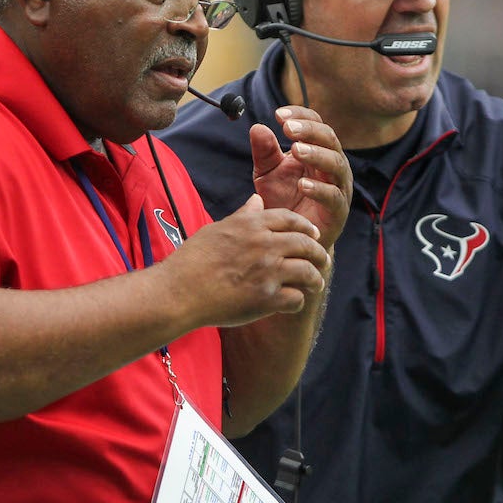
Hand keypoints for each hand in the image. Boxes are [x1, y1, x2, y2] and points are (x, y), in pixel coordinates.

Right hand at [159, 194, 328, 328]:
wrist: (180, 291)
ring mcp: (268, 272)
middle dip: (318, 252)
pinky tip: (292, 302)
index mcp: (252, 226)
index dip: (306, 227)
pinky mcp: (266, 298)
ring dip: (315, 279)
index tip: (314, 234)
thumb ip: (243, 216)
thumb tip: (257, 200)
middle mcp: (265, 245)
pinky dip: (297, 301)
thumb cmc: (193, 259)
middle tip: (322, 259)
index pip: (291, 220)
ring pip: (307, 272)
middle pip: (305, 244)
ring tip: (316, 283)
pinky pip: (296, 299)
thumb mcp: (218, 229)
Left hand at [249, 106, 351, 249]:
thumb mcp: (268, 173)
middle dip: (309, 131)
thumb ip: (264, 152)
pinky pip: (333, 197)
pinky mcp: (338, 211)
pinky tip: (303, 184)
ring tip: (295, 150)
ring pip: (336, 165)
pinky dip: (320, 189)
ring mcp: (338, 187)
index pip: (316, 124)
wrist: (291, 238)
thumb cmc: (283, 200)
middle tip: (288, 128)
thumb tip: (257, 127)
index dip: (301, 116)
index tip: (279, 115)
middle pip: (329, 139)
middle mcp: (332, 165)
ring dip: (316, 154)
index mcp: (318, 151)